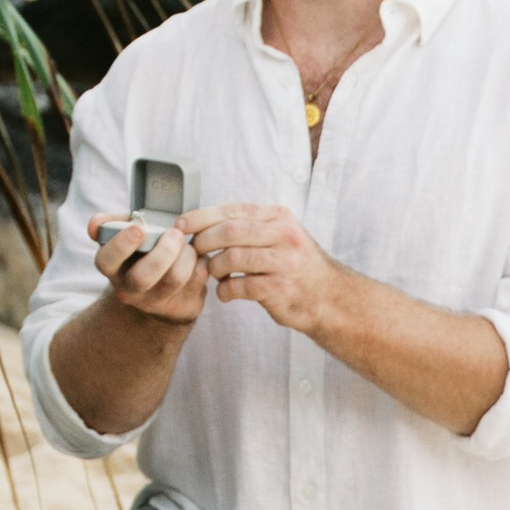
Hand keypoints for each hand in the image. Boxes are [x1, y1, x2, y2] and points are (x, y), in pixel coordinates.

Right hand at [94, 217, 206, 323]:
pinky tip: (197, 258)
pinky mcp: (182, 309)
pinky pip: (197, 281)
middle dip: (163, 251)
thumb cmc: (142, 255)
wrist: (158, 295)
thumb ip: (112, 225)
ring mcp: (156, 304)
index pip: (106, 261)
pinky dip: (201, 262)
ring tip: (188, 245)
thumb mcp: (126, 238)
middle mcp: (129, 291)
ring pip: (174, 278)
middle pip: (143, 277)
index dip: (121, 245)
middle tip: (175, 233)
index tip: (138, 229)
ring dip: (187, 254)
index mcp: (112, 269)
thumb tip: (95, 224)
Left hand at [181, 203, 341, 335]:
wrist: (329, 298)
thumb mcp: (280, 235)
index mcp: (279, 217)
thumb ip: (249, 226)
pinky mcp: (280, 289)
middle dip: (203, 242)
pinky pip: (239, 286)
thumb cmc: (296, 266)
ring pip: (231, 258)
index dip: (201, 217)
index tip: (180, 225)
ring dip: (214, 268)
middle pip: (228, 232)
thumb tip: (202, 222)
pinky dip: (226, 290)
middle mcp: (284, 235)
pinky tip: (226, 293)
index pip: (232, 210)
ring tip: (215, 274)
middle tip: (194, 253)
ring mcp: (283, 262)